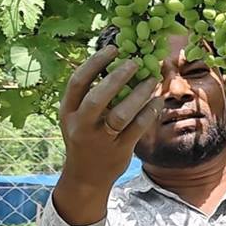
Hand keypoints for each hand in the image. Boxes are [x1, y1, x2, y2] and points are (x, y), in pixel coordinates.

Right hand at [52, 45, 162, 225]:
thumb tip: (117, 61)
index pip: (78, 82)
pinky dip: (149, 112)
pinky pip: (137, 128)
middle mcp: (81, 126)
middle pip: (97, 98)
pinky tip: (157, 101)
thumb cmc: (85, 137)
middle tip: (135, 62)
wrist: (85, 177)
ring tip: (152, 80)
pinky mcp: (119, 151)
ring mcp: (100, 140)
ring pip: (121, 114)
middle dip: (117, 78)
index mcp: (68, 112)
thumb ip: (90, 94)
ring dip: (139, 94)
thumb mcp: (76, 117)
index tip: (113, 48)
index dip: (95, 63)